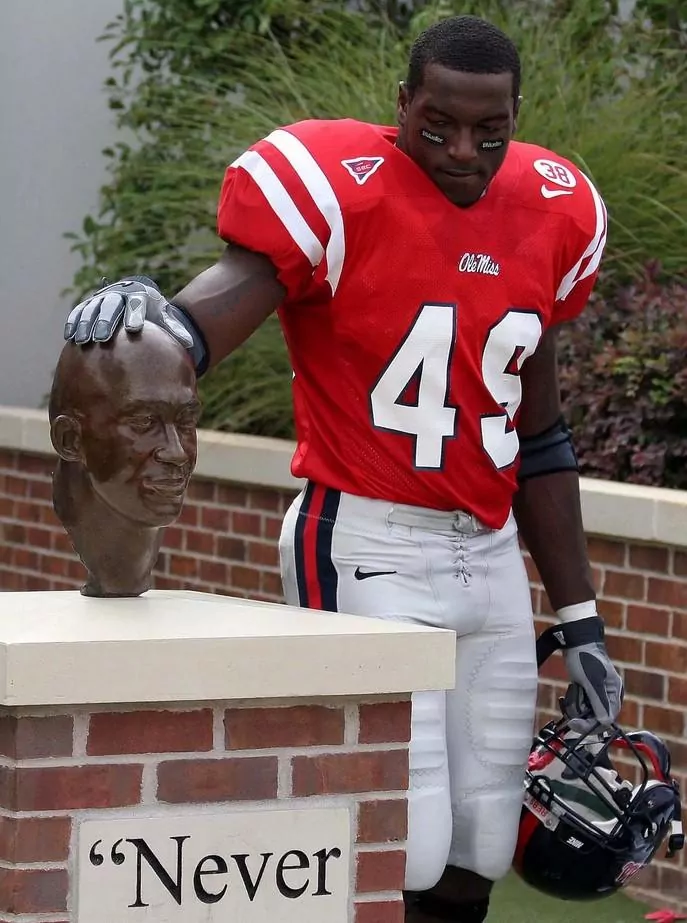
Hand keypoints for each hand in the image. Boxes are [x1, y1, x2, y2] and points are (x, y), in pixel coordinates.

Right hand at [64, 277, 204, 368]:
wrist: (136, 300)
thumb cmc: (152, 314)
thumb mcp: (164, 318)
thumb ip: (175, 329)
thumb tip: (190, 343)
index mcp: (140, 295)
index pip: (136, 304)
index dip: (134, 315)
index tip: (133, 329)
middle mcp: (119, 293)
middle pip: (111, 305)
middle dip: (106, 321)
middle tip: (103, 339)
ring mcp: (102, 297)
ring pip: (92, 308)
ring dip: (86, 323)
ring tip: (84, 340)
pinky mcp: (89, 304)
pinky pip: (79, 311)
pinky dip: (74, 322)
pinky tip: (70, 336)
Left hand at [560, 616, 623, 732]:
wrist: (575, 640)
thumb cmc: (584, 656)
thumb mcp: (591, 681)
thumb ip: (598, 701)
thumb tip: (604, 722)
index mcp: (614, 693)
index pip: (606, 720)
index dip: (590, 725)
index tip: (573, 723)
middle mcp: (608, 695)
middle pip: (596, 718)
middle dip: (581, 715)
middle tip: (568, 708)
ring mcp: (597, 693)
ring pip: (587, 713)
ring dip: (575, 708)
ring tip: (568, 696)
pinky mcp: (587, 691)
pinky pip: (580, 705)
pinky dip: (572, 703)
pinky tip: (565, 697)